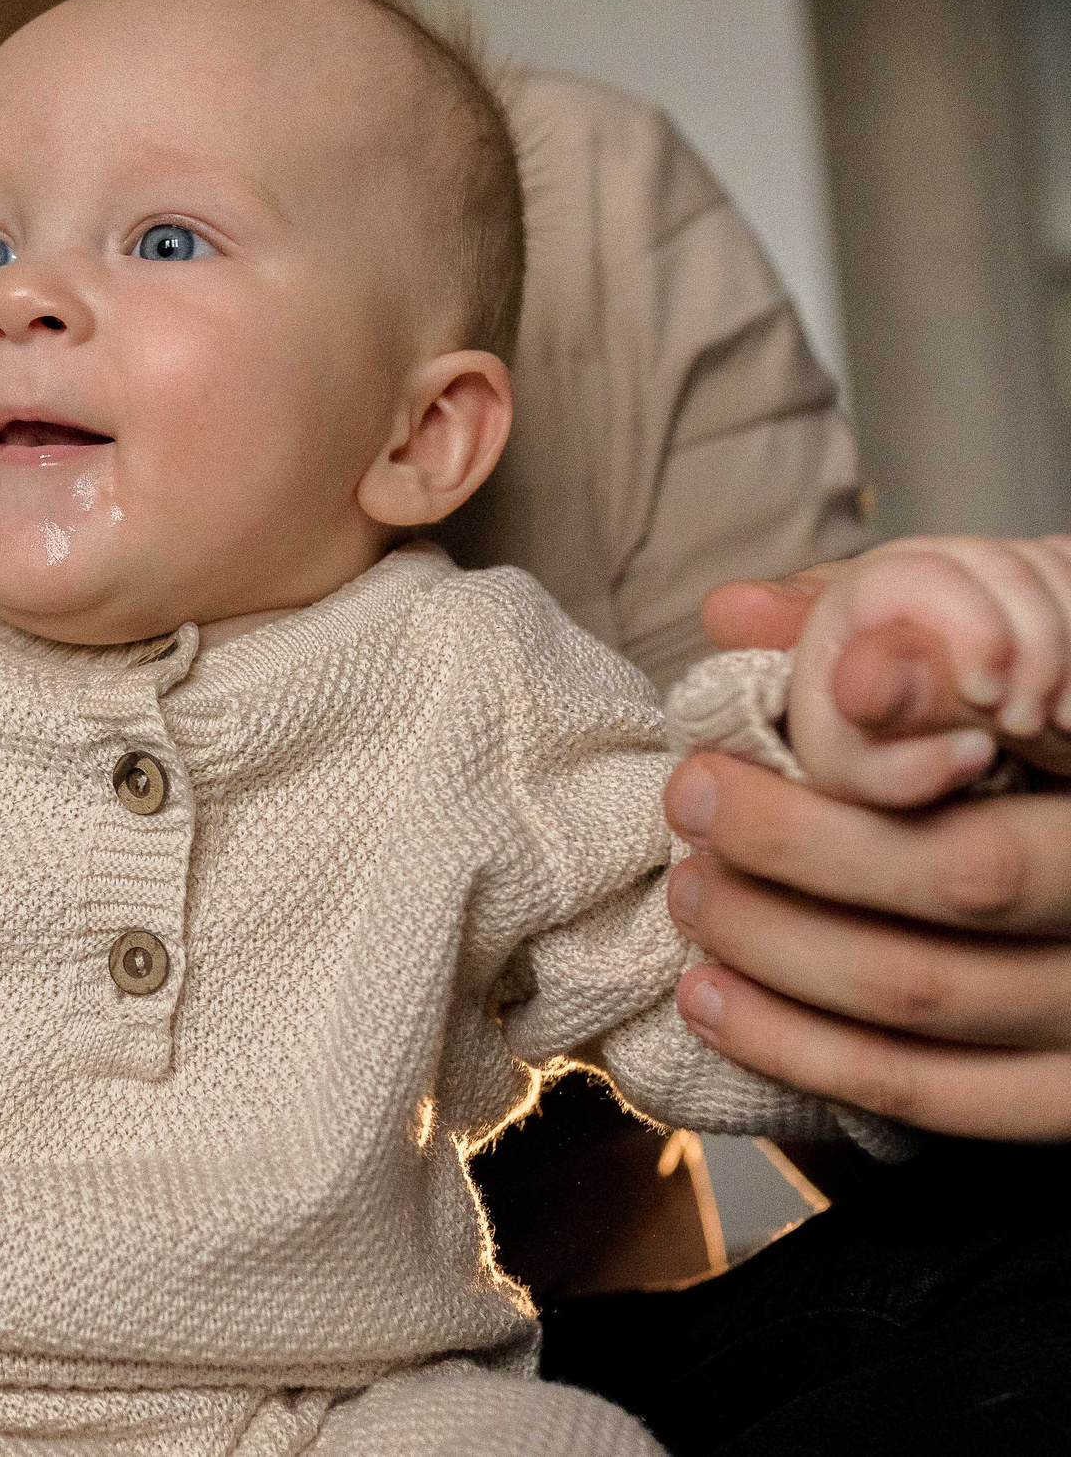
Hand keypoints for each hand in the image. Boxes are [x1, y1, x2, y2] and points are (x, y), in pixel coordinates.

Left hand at [663, 557, 1070, 1138]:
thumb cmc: (1025, 740)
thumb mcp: (985, 657)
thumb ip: (873, 634)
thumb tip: (733, 613)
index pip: (997, 754)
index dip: (858, 761)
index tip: (723, 753)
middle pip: (959, 877)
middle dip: (791, 845)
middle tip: (687, 802)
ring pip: (928, 996)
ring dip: (775, 948)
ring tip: (686, 895)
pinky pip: (930, 1097)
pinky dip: (801, 1053)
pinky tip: (710, 1002)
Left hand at [783, 536, 1070, 803]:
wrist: (897, 722)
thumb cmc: (868, 741)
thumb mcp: (863, 770)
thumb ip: (902, 768)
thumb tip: (975, 750)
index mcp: (864, 594)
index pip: (925, 576)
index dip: (972, 630)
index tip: (987, 699)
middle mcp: (927, 561)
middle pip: (1006, 570)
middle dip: (1035, 650)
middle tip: (1024, 726)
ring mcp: (987, 561)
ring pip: (1053, 571)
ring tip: (1060, 722)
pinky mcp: (1035, 571)